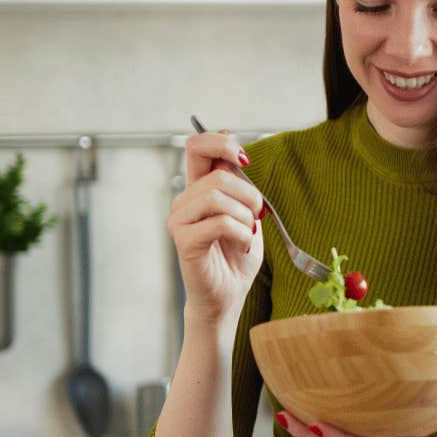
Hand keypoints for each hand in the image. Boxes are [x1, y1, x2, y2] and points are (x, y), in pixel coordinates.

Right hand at [168, 129, 264, 326]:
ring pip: (216, 197)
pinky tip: (242, 246)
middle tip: (257, 215)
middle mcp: (185, 201)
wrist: (229, 294)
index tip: (244, 159)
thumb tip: (236, 156)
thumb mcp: (246, 213)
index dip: (220, 142)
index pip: (197, 145)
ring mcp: (180, 220)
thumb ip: (240, 186)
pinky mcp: (183, 241)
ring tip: (248, 233)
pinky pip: (219, 223)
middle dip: (249, 194)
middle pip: (217, 175)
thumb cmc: (237, 255)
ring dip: (244, 216)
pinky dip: (241, 233)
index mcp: (199, 188)